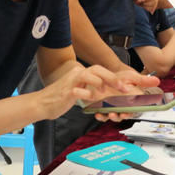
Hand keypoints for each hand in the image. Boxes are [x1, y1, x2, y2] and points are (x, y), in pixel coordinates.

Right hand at [38, 65, 158, 120]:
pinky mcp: (66, 91)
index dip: (117, 76)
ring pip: (90, 75)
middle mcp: (79, 74)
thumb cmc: (62, 99)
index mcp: (84, 75)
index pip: (103, 72)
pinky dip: (86, 94)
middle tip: (126, 87)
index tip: (131, 83)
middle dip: (113, 77)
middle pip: (99, 70)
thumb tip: (110, 96)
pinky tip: (93, 99)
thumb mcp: (81, 94)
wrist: (43, 104)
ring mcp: (72, 81)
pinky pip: (78, 90)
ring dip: (103, 82)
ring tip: (113, 91)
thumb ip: (94, 93)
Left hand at [87, 67, 159, 122]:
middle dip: (121, 117)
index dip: (130, 113)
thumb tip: (157, 81)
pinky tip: (98, 114)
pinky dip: (101, 116)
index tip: (127, 113)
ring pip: (113, 117)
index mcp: (130, 100)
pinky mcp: (102, 108)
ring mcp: (112, 107)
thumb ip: (143, 80)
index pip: (133, 110)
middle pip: (123, 115)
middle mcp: (121, 105)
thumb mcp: (131, 76)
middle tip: (120, 114)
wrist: (103, 74)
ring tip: (111, 113)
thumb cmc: (119, 77)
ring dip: (112, 117)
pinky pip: (102, 115)